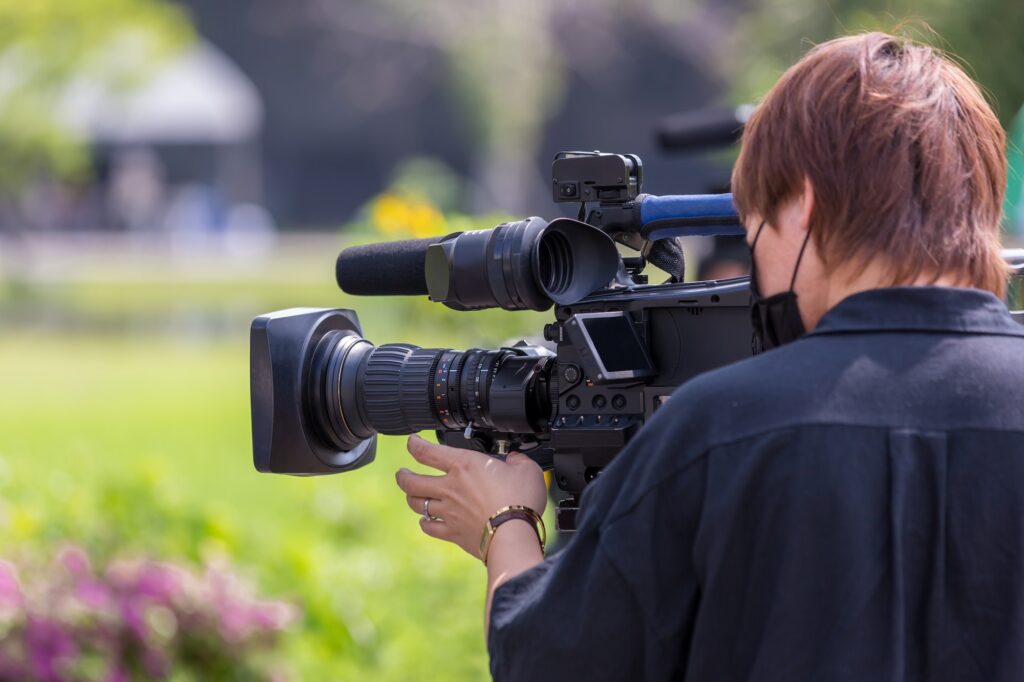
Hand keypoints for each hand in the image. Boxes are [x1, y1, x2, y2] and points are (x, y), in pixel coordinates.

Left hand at [395, 434, 546, 558]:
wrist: (514, 535)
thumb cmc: (520, 500)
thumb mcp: (527, 469)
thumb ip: (518, 460)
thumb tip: (515, 459)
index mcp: (464, 465)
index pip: (427, 451)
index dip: (414, 444)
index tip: (412, 442)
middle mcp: (449, 487)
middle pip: (411, 480)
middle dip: (403, 475)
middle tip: (402, 473)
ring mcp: (448, 511)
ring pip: (416, 503)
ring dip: (411, 498)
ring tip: (411, 494)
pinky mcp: (453, 532)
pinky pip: (430, 527)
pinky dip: (425, 523)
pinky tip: (426, 521)